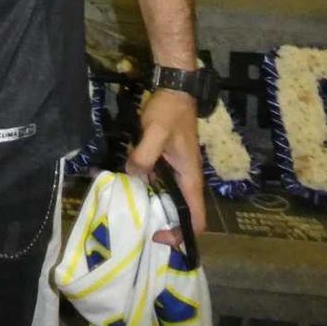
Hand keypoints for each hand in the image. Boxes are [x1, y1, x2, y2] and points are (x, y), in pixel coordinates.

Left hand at [129, 88, 207, 240]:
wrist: (175, 89)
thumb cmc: (169, 112)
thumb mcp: (155, 132)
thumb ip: (144, 155)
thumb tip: (133, 176)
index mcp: (191, 178)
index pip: (196, 218)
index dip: (181, 234)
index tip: (157, 235)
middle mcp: (188, 179)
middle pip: (182, 214)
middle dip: (163, 224)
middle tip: (138, 226)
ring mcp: (179, 171)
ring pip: (170, 199)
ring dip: (154, 207)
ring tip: (130, 210)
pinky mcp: (168, 163)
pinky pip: (160, 184)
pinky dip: (148, 190)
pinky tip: (129, 187)